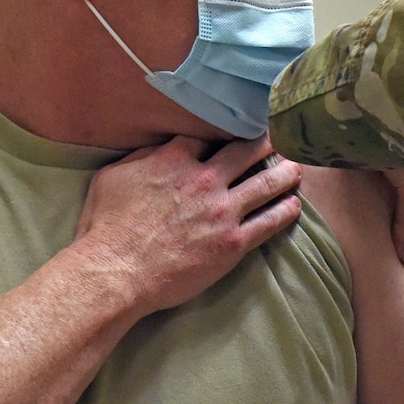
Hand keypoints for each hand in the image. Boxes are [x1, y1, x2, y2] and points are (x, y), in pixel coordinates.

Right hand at [71, 136, 301, 315]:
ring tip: (298, 167)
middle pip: (246, 151)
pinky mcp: (233, 242)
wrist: (117, 271)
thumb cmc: (105, 228)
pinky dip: (286, 211)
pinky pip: (269, 222)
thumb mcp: (112, 178)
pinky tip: (295, 204)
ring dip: (286, 172)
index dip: (221, 133)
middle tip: (280, 136)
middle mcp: (205, 180)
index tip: (234, 132)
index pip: (207, 136)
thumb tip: (158, 151)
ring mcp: (223, 211)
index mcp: (175, 159)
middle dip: (265, 141)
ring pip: (266, 183)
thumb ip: (140, 159)